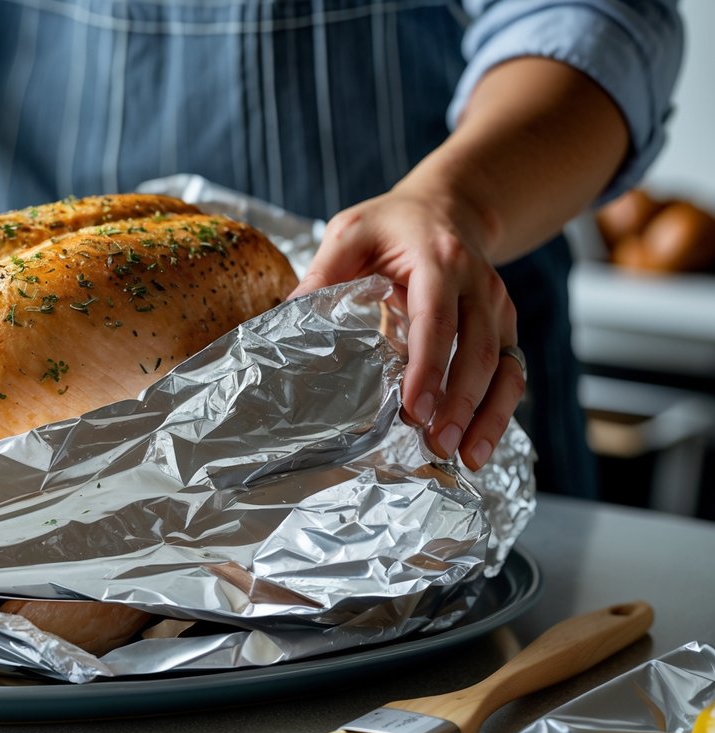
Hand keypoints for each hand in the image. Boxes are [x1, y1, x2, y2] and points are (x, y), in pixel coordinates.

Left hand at [289, 186, 523, 470]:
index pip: (436, 320)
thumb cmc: (392, 225)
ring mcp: (497, 308)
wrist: (450, 206)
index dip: (428, 367)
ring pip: (504, 366)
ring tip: (466, 458)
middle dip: (460, 403)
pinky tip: (479, 445)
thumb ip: (323, 272)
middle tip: (437, 444)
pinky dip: (499, 411)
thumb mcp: (350, 232)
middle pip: (476, 351)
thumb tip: (288, 316)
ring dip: (488, 416)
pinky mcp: (504, 327)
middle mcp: (478, 285)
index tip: (415, 409)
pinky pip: (511, 372)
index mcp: (439, 261)